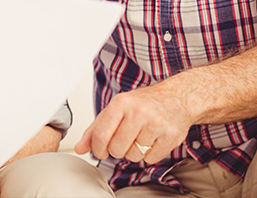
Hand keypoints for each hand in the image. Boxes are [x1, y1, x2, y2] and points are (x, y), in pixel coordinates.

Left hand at [74, 81, 193, 163]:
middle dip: (117, 150)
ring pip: (133, 156)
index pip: (101, 136)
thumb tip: (80, 148)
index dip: (98, 149)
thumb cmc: (143, 103)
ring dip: (134, 152)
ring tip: (139, 138)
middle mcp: (138, 112)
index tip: (100, 150)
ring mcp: (156, 124)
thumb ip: (95, 129)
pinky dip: (149, 155)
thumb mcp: (116, 109)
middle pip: (116, 149)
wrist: (177, 98)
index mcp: (121, 103)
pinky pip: (151, 159)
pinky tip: (152, 141)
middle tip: (124, 140)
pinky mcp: (171, 136)